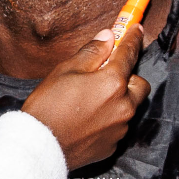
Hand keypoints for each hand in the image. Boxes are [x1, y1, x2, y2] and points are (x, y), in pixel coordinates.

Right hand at [21, 22, 150, 169]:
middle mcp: (123, 106)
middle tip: (106, 76)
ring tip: (91, 102)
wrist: (39, 148)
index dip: (132, 38)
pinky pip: (117, 126)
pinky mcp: (112, 146)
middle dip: (128, 77)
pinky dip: (108, 120)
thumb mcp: (65, 71)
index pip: (129, 53)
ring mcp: (119, 128)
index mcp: (113, 83)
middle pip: (139, 84)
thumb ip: (92, 52)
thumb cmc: (49, 106)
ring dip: (118, 100)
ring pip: (129, 107)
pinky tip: (87, 120)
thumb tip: (108, 37)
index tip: (136, 29)